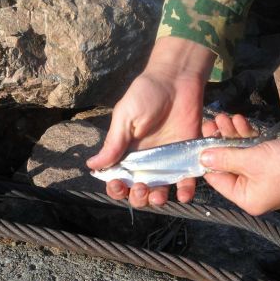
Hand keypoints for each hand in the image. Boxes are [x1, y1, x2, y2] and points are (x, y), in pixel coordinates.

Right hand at [87, 37, 215, 206]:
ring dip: (157, 200)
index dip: (116, 188)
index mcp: (127, 153)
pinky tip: (182, 194)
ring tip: (158, 195)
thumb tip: (92, 166)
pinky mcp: (188, 157)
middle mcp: (147, 162)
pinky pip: (187, 180)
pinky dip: (185, 191)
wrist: (177, 80)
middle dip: (137, 197)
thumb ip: (113, 143)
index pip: (118, 179)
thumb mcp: (126, 117)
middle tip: (141, 187)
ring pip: (160, 191)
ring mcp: (168, 161)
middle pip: (138, 191)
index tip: (118, 185)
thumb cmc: (146, 94)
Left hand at [200, 113, 279, 215]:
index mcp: (248, 199)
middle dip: (220, 141)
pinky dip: (248, 136)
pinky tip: (240, 120)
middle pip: (228, 165)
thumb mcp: (252, 160)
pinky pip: (255, 151)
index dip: (207, 159)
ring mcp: (266, 178)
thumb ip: (224, 159)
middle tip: (211, 121)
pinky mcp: (275, 163)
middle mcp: (255, 192)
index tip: (198, 138)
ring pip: (241, 154)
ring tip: (224, 116)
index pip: (217, 180)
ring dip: (232, 135)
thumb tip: (202, 159)